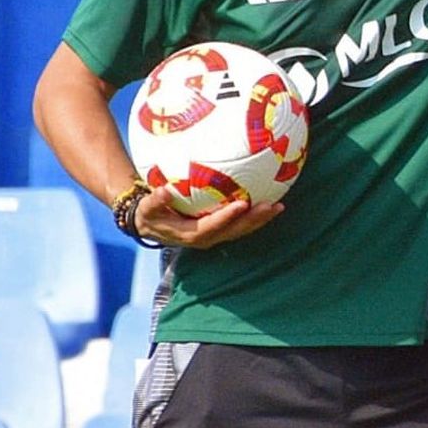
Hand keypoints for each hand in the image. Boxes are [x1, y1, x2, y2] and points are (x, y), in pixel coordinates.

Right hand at [135, 184, 284, 248]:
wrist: (151, 225)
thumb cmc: (149, 214)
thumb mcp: (147, 209)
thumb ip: (155, 201)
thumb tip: (164, 190)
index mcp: (191, 234)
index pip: (212, 226)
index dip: (227, 217)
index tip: (241, 204)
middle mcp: (207, 238)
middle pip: (234, 231)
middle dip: (254, 220)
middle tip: (272, 206)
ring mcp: (215, 235)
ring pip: (241, 229)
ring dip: (260, 219)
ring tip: (279, 206)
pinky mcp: (220, 230)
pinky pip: (240, 224)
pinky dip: (255, 215)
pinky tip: (271, 201)